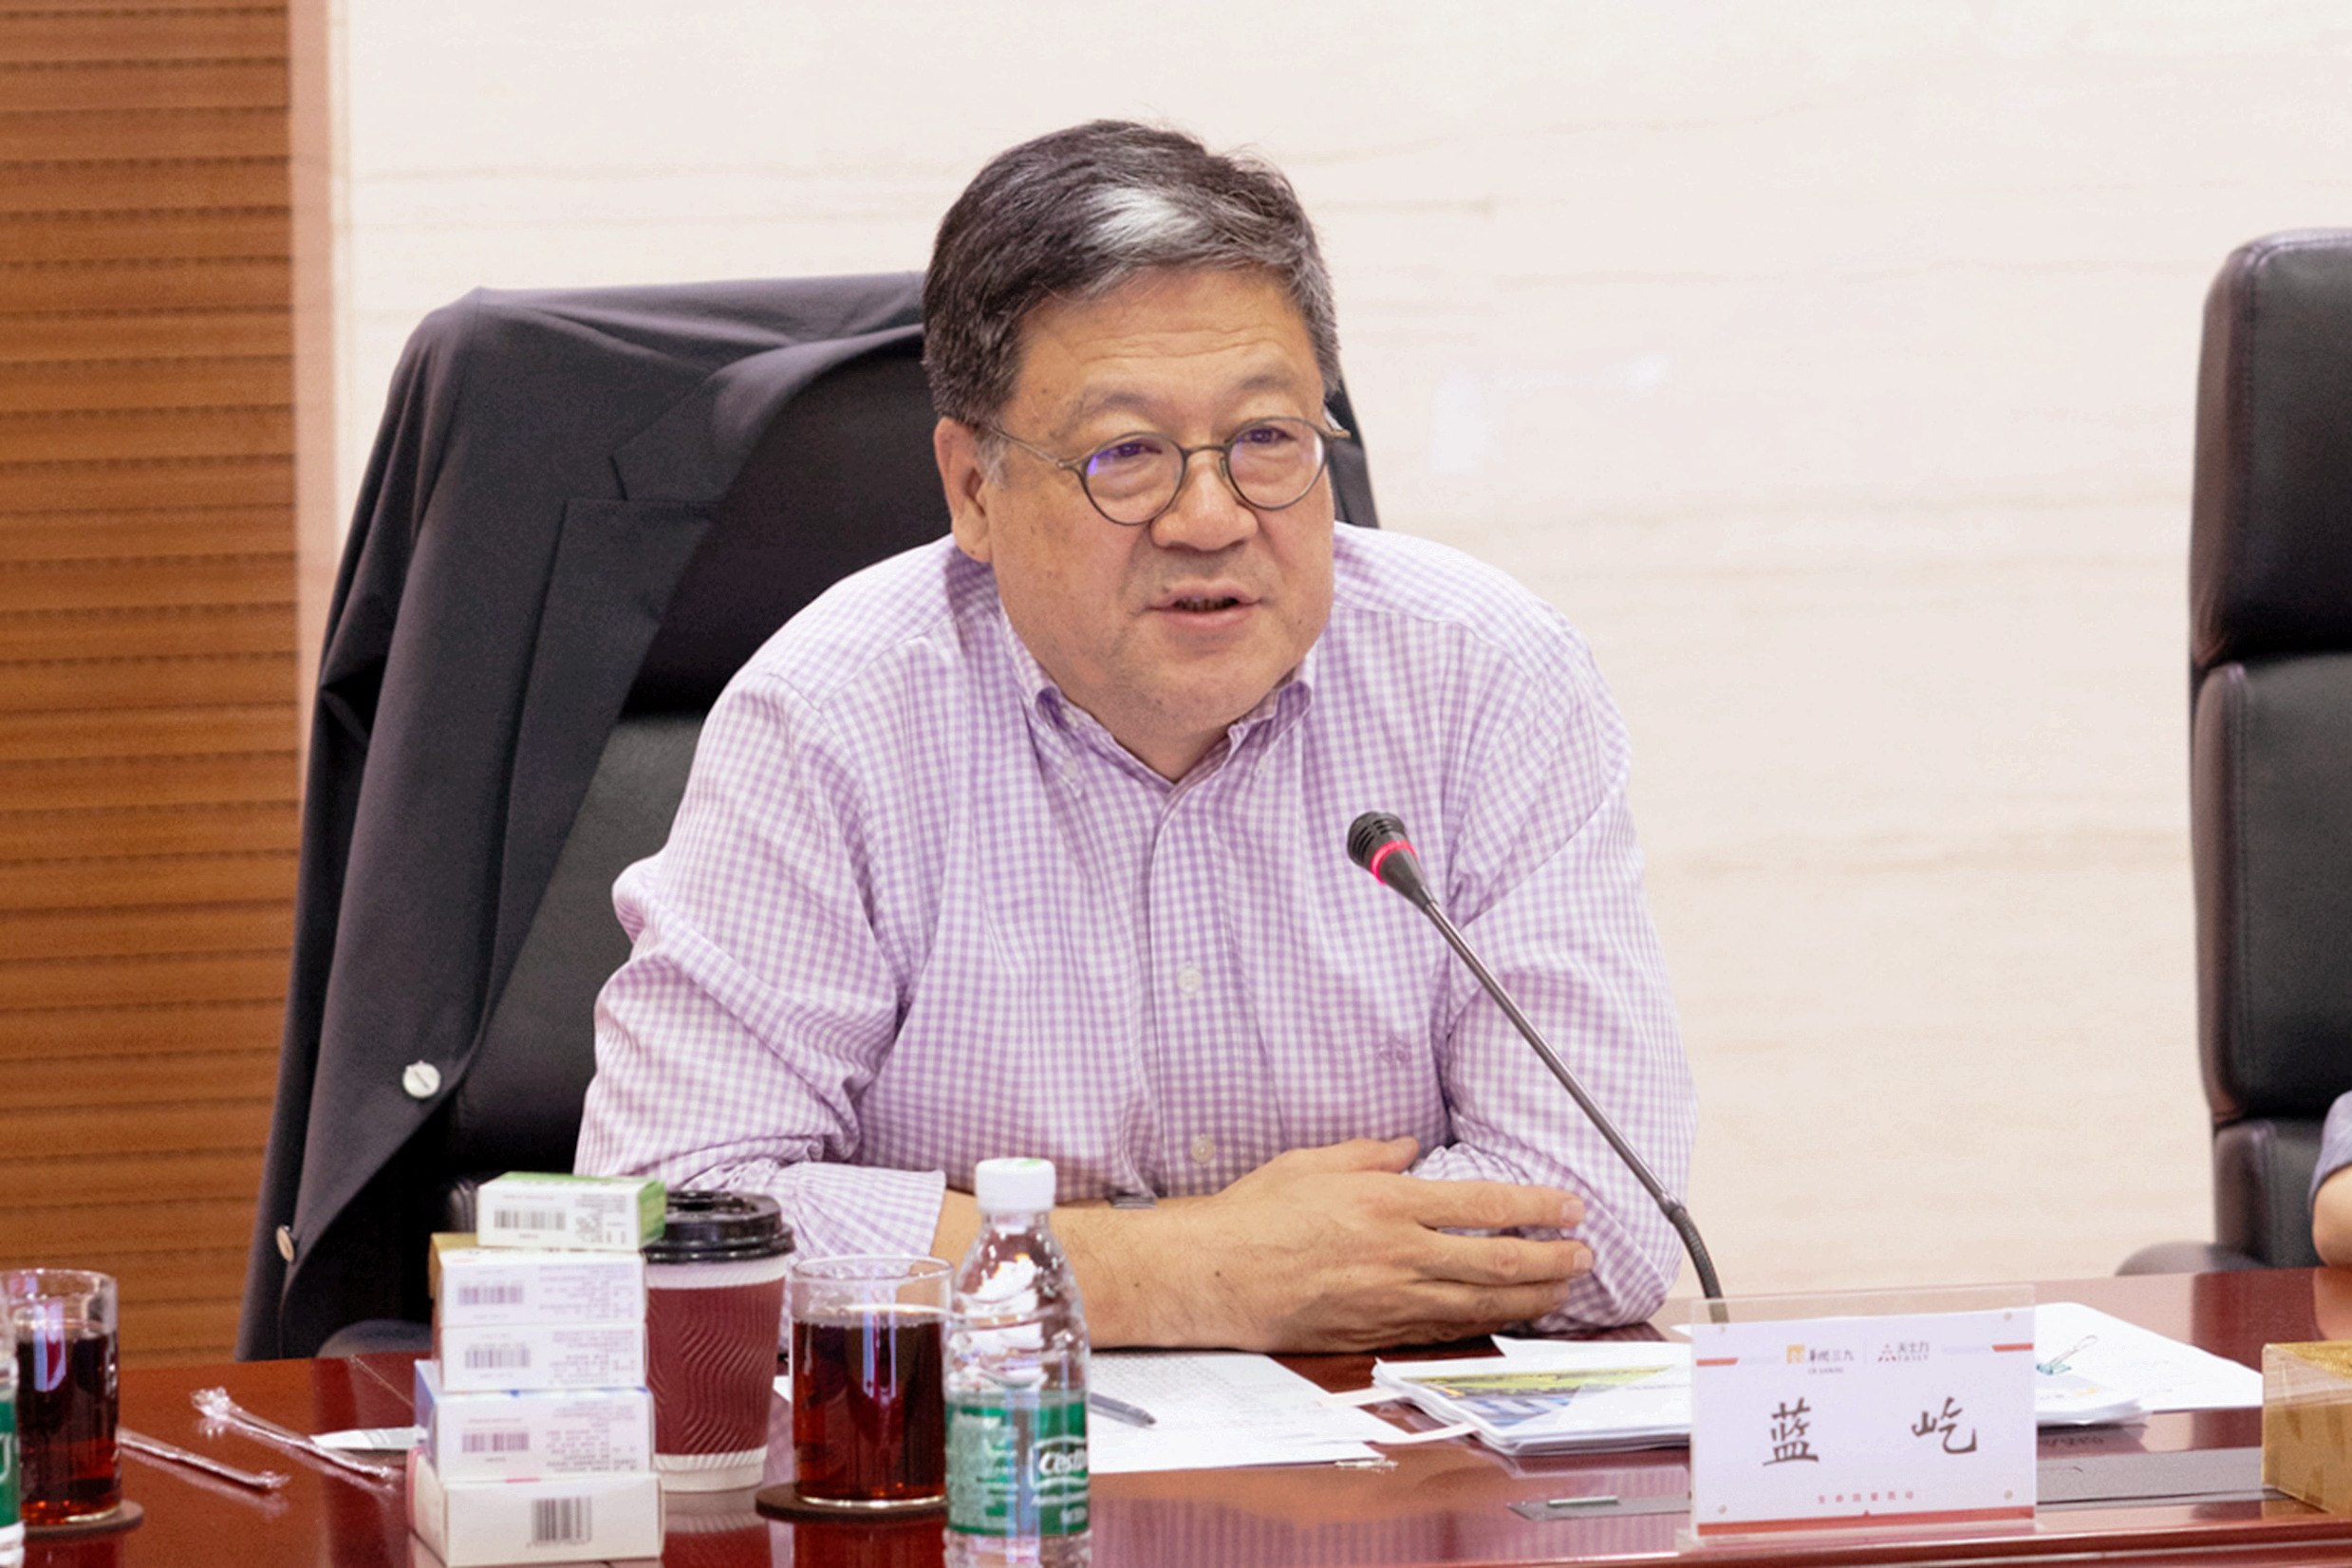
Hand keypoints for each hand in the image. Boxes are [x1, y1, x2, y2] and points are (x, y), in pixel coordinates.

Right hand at [1060, 1136, 1591, 1351]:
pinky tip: (1503, 1318)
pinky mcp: (1374, 1332)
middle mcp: (1397, 1254)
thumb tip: (1409, 1148)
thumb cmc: (1255, 1215)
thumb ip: (1369, 1154)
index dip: (1534, 1204)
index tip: (1570, 1205)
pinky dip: (1482, 1324)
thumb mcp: (1313, 1163)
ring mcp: (1389, 1299)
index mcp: (1385, 1203)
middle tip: (1584, 1256)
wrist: (1215, 1277)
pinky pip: (1442, 1330)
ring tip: (1562, 1292)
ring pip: (1478, 1303)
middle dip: (1549, 1259)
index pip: (1480, 1202)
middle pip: (1494, 1260)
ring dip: (1528, 1298)